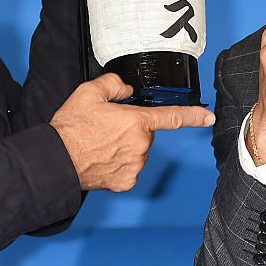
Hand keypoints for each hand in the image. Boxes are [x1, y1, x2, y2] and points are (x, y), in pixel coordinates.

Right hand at [50, 73, 214, 191]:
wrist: (56, 161)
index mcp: (136, 122)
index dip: (194, 115)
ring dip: (125, 146)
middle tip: (106, 127)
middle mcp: (140, 146)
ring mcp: (134, 166)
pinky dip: (119, 163)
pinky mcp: (126, 181)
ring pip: (137, 150)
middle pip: (145, 132)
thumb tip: (126, 90)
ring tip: (100, 144)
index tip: (209, 116)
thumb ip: (114, 84)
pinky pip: (129, 168)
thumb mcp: (89, 92)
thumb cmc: (71, 129)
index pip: (172, 117)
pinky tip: (102, 159)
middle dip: (132, 128)